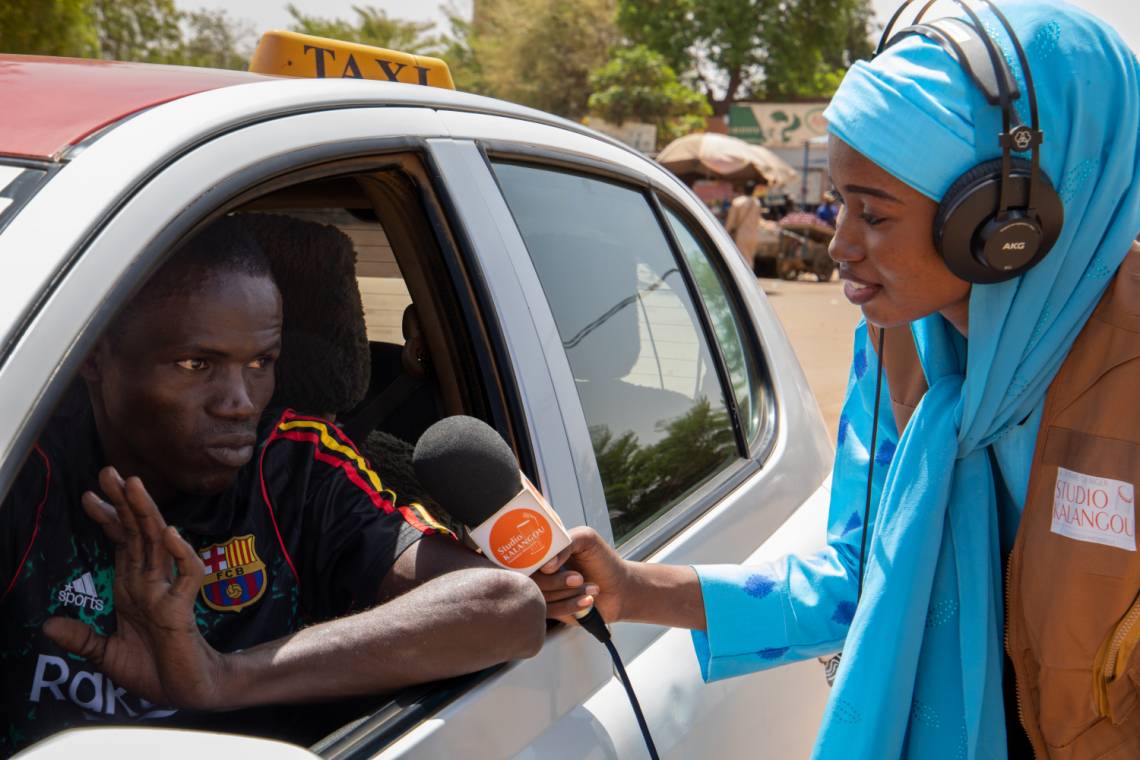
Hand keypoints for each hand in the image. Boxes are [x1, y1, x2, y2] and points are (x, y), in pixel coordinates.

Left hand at [42, 467, 226, 710]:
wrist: (185, 692)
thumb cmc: (154, 670)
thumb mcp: (106, 655)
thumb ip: (81, 638)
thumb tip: (47, 624)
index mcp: (132, 588)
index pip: (121, 543)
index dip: (108, 519)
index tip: (89, 495)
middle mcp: (149, 583)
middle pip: (138, 533)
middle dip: (125, 502)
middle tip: (110, 471)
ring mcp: (167, 591)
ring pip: (159, 543)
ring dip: (148, 514)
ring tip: (136, 485)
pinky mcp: (183, 608)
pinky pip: (187, 574)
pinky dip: (181, 553)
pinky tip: (171, 533)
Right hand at [535, 526, 628, 624]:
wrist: (620, 588)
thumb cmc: (603, 560)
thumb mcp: (586, 539)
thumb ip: (565, 542)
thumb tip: (546, 565)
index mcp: (543, 550)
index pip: (522, 556)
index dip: (531, 562)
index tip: (550, 566)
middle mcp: (540, 571)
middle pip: (529, 579)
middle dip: (557, 580)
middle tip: (579, 578)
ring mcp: (544, 591)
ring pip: (541, 596)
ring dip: (569, 593)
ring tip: (593, 587)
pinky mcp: (551, 610)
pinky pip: (550, 611)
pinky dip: (571, 605)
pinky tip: (588, 599)